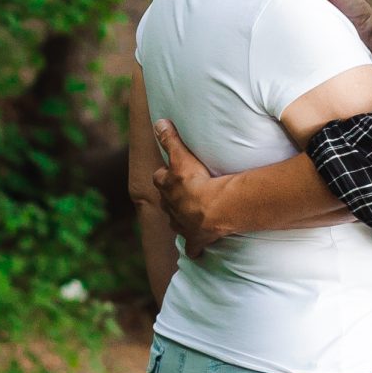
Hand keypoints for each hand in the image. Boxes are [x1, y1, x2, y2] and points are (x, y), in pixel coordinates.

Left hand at [151, 120, 228, 256]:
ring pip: (176, 222)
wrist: (213, 209)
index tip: (172, 172)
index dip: (165, 175)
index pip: (160, 178)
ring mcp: (181, 225)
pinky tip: (196, 250)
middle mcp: (170, 208)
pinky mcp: (194, 239)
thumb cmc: (197, 181)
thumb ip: (170, 139)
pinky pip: (191, 246)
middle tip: (184, 193)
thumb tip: (158, 122)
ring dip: (181, 219)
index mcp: (165, 187)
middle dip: (172, 198)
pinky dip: (193, 248)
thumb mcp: (182, 156)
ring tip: (190, 216)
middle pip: (167, 201)